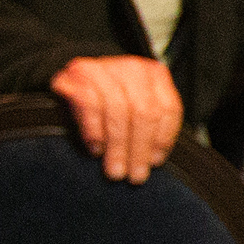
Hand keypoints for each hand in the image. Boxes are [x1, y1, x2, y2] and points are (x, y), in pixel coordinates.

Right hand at [49, 54, 185, 182]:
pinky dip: (94, 131)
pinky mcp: (80, 71)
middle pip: (143, 112)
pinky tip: (96, 149)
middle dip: (139, 148)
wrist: (76, 75)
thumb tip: (151, 159)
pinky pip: (90, 105)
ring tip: (114, 169)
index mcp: (155, 75)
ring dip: (117, 146)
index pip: (168, 108)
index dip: (163, 138)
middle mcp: (133, 68)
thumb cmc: (110, 97)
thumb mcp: (136, 106)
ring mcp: (107, 68)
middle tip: (134, 175)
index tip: (154, 161)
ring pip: (118, 110)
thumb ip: (150, 125)